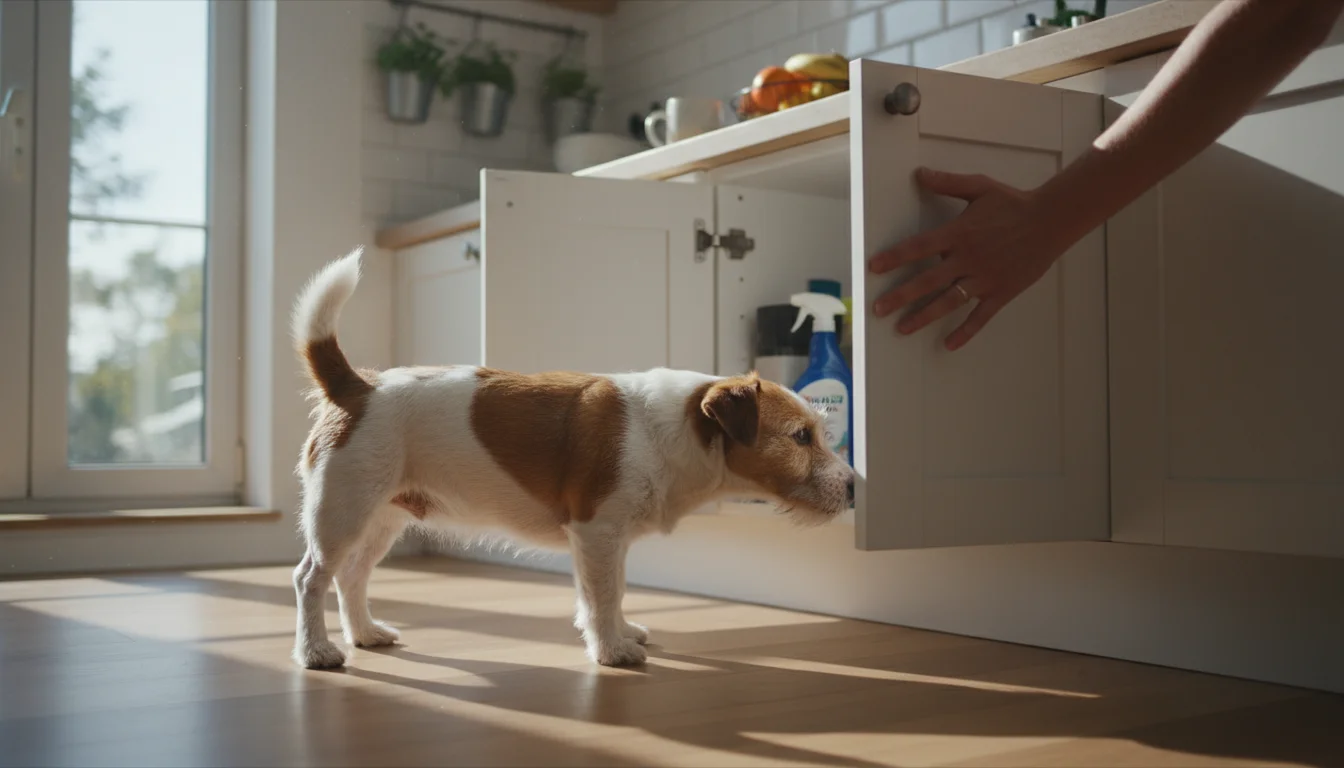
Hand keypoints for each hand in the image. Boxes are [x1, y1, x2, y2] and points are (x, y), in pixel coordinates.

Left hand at [869, 168, 1068, 350]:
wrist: (1051, 220)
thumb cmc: (1014, 203)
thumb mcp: (980, 187)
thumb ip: (948, 183)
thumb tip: (920, 173)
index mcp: (959, 233)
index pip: (919, 247)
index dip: (895, 257)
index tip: (874, 267)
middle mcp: (968, 259)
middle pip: (927, 281)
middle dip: (900, 296)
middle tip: (878, 309)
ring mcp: (984, 278)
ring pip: (949, 302)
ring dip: (924, 316)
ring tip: (902, 329)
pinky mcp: (1001, 292)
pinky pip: (981, 317)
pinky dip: (966, 332)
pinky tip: (949, 344)